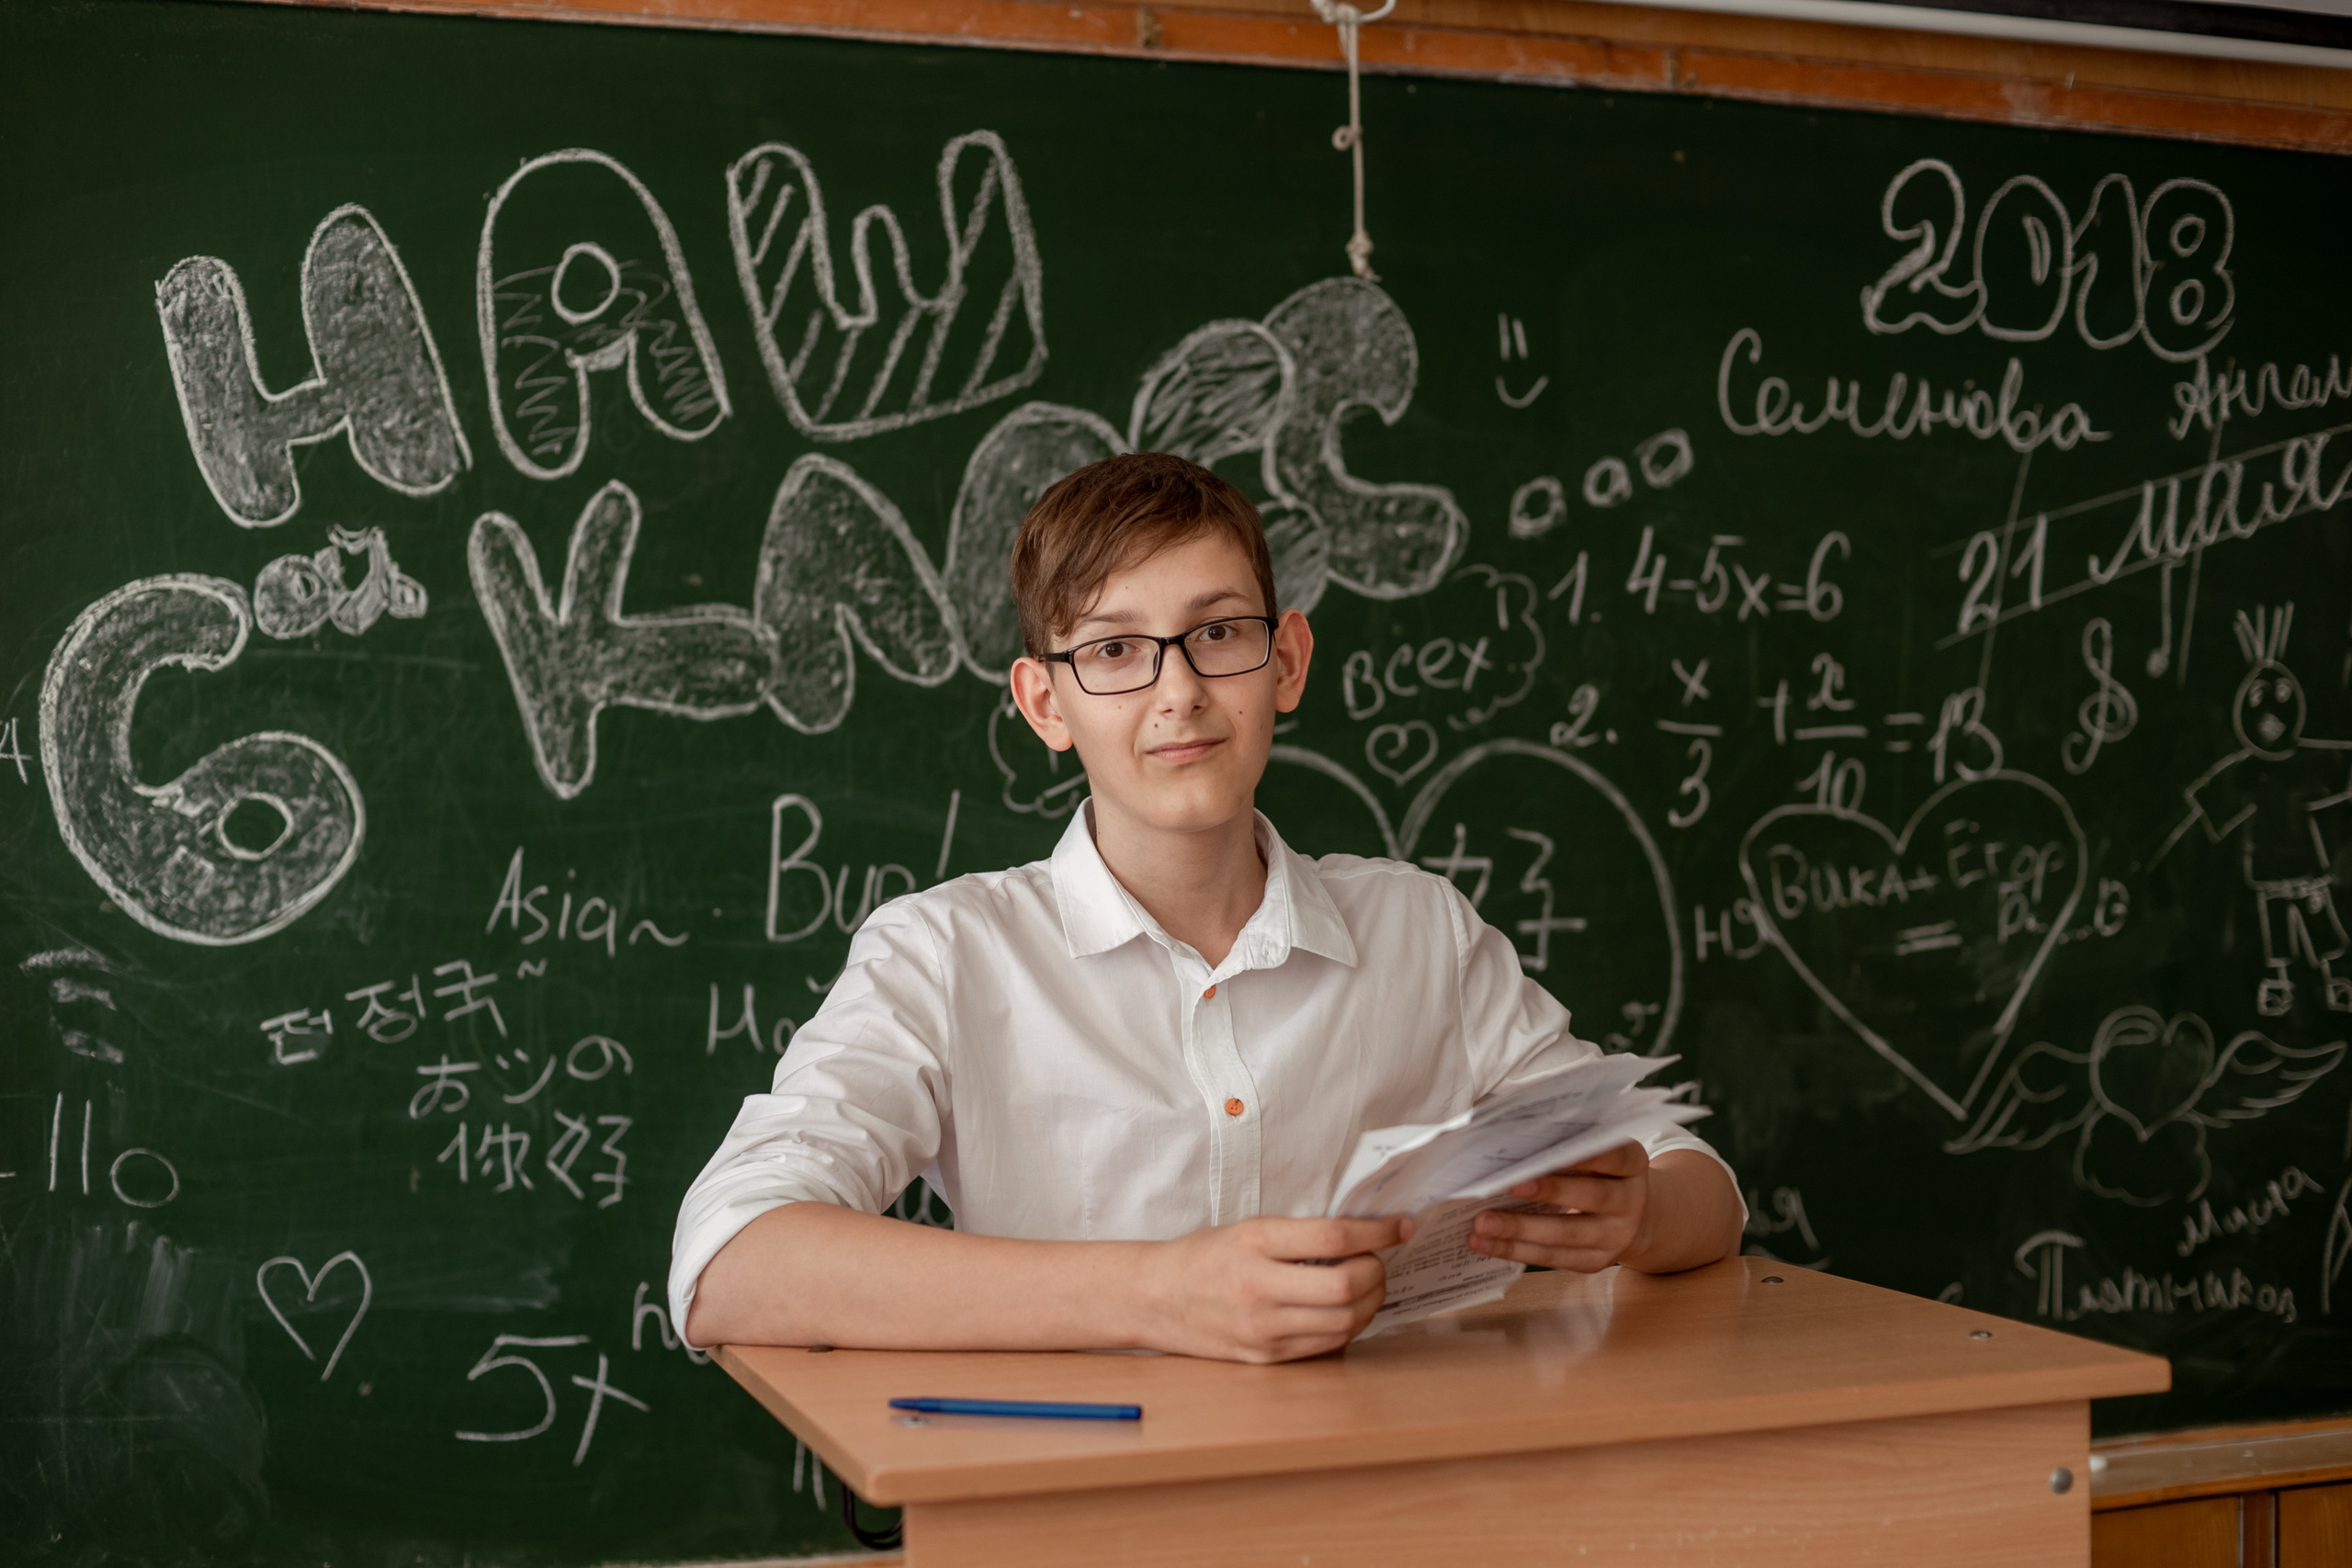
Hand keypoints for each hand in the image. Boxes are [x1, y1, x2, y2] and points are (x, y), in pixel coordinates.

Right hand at [1134, 1216, 1403, 1362]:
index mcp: (1254, 1243)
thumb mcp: (1248, 1229)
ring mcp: (1262, 1328)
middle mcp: (1258, 1287)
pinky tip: (1346, 1311)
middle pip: (1345, 1286)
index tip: (1400, 1227)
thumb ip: (1300, 1235)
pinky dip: (1348, 1327)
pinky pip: (1325, 1345)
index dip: (1377, 1232)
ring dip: (1370, 1302)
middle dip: (1377, 1272)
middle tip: (1379, 1260)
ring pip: (1343, 1322)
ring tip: (1367, 1285)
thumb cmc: (1203, 1257)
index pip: (1333, 1237)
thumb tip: (1363, 1237)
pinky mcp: (1265, 1357)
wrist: (1155, 1298)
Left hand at [1469, 1141, 1651, 1272]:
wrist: (1637, 1219)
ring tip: (1483, 1223)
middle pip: (1592, 1197)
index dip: (1587, 1156)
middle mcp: (1630, 1201)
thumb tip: (1510, 1138)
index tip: (1554, 1152)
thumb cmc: (1600, 1173)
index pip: (1614, 1156)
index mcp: (1632, 1164)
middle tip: (1511, 1185)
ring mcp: (1615, 1236)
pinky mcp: (1595, 1261)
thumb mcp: (1599, 1154)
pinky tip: (1486, 1243)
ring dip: (1521, 1230)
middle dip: (1550, 1191)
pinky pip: (1553, 1258)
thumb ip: (1569, 1144)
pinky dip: (1516, 1250)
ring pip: (1567, 1235)